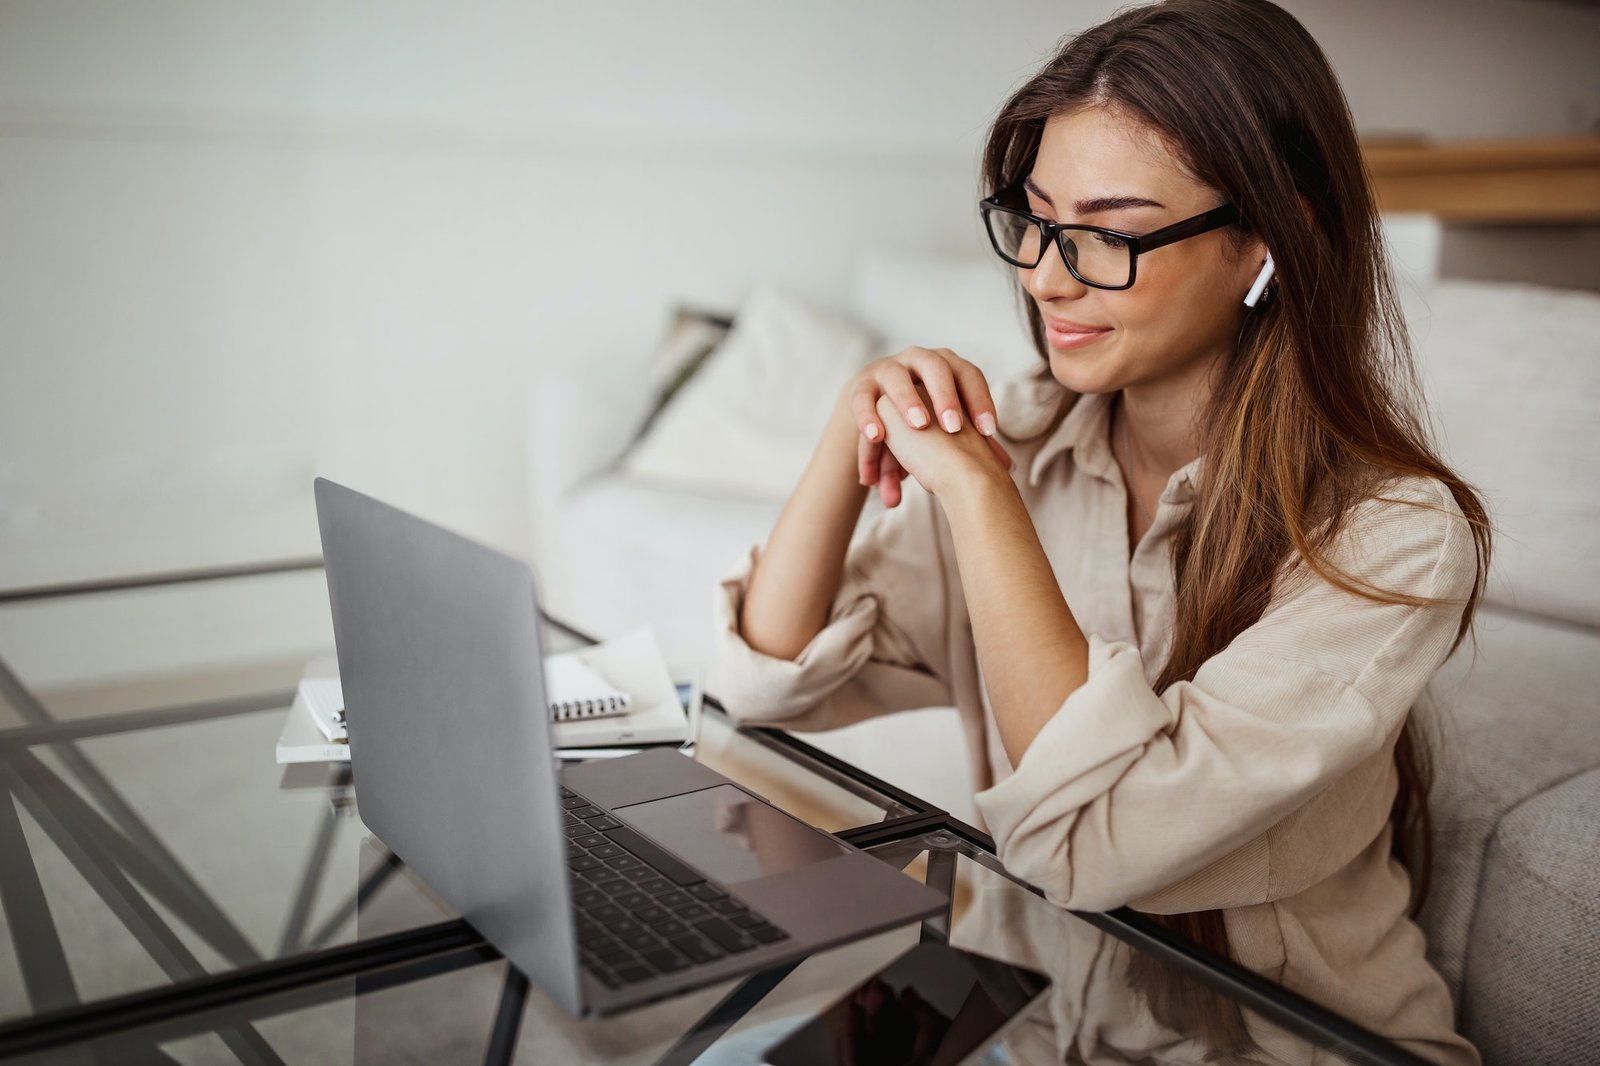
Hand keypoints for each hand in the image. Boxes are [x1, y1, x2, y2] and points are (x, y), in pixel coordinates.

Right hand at [841, 347, 1011, 506]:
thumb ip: (971, 441)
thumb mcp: (944, 426)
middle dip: (945, 396)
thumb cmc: (921, 420)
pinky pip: (863, 399)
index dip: (979, 399)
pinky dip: (869, 418)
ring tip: (918, 427)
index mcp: (946, 367)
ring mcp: (887, 370)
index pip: (968, 376)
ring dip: (908, 402)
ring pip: (897, 379)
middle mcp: (918, 360)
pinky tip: (877, 437)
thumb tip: (1007, 467)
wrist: (876, 410)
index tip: (988, 431)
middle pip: (935, 368)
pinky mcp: (860, 387)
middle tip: (953, 427)